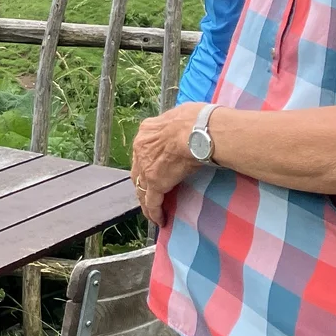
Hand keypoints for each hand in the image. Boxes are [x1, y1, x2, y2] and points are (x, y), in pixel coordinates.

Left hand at [129, 102, 206, 225]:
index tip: (152, 168)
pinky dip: (155, 212)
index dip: (146, 161)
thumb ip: (177, 124)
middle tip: (150, 193)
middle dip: (143, 182)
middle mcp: (141, 148)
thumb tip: (187, 122)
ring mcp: (146, 167)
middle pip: (138, 170)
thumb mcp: (181, 115)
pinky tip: (160, 220)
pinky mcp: (155, 183)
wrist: (197, 132)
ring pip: (142, 188)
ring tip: (152, 211)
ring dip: (147, 201)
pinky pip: (152, 202)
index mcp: (147, 130)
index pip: (143, 149)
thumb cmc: (197, 120)